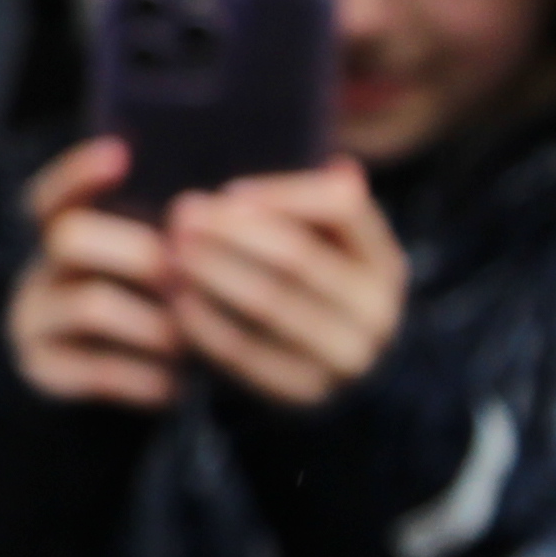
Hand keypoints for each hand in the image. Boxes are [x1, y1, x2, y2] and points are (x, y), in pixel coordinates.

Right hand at [6, 136, 182, 408]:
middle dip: (139, 252)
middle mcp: (43, 269)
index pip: (55, 190)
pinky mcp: (44, 369)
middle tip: (186, 276)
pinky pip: (97, 369)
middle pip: (68, 236)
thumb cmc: (141, 304)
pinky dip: (146, 377)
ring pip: (89, 304)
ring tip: (192, 339)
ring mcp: (36, 319)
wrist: (87, 379)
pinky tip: (175, 384)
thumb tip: (240, 203)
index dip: (78, 171)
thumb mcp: (142, 260)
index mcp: (66, 231)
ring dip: (155, 321)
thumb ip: (174, 230)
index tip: (119, 154)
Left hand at [163, 161, 405, 408]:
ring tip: (169, 253)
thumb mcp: (333, 256)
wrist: (336, 388)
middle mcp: (375, 310)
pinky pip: (245, 351)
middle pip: (296, 256)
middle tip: (180, 216)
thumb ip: (322, 214)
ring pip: (268, 303)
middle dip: (230, 231)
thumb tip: (337, 163)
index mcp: (385, 263)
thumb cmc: (317, 299)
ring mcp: (344, 357)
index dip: (282, 194)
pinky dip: (204, 322)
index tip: (228, 191)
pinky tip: (174, 300)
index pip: (342, 208)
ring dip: (210, 272)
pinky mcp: (303, 393)